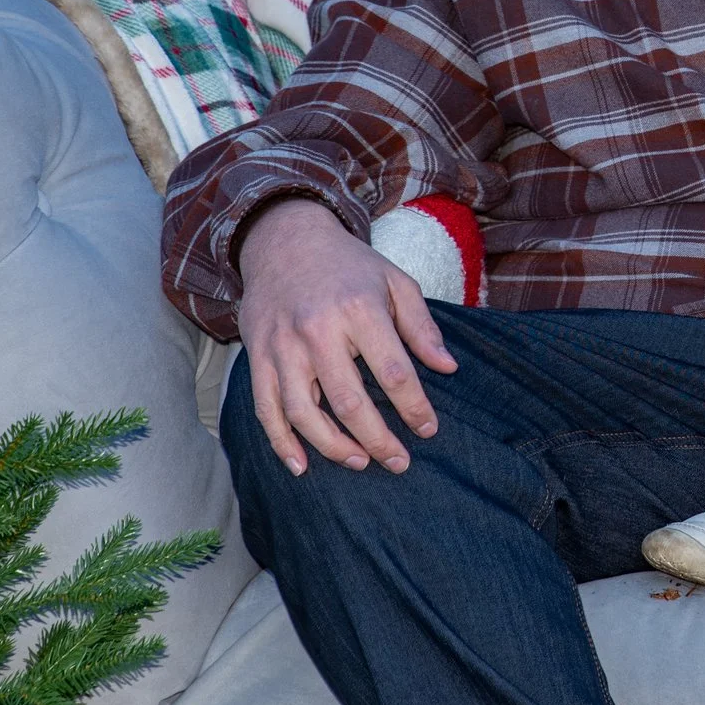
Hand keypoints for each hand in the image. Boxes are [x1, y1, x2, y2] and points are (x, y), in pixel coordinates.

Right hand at [235, 197, 458, 476]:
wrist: (284, 239)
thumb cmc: (349, 266)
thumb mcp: (395, 281)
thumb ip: (421, 326)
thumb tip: (448, 368)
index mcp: (359, 309)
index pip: (394, 371)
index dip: (414, 407)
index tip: (428, 430)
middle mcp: (318, 331)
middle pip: (350, 401)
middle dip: (378, 439)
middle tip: (399, 463)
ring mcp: (282, 346)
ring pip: (304, 413)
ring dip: (333, 447)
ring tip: (361, 462)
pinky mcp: (256, 356)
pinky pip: (266, 409)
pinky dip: (281, 442)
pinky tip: (301, 465)